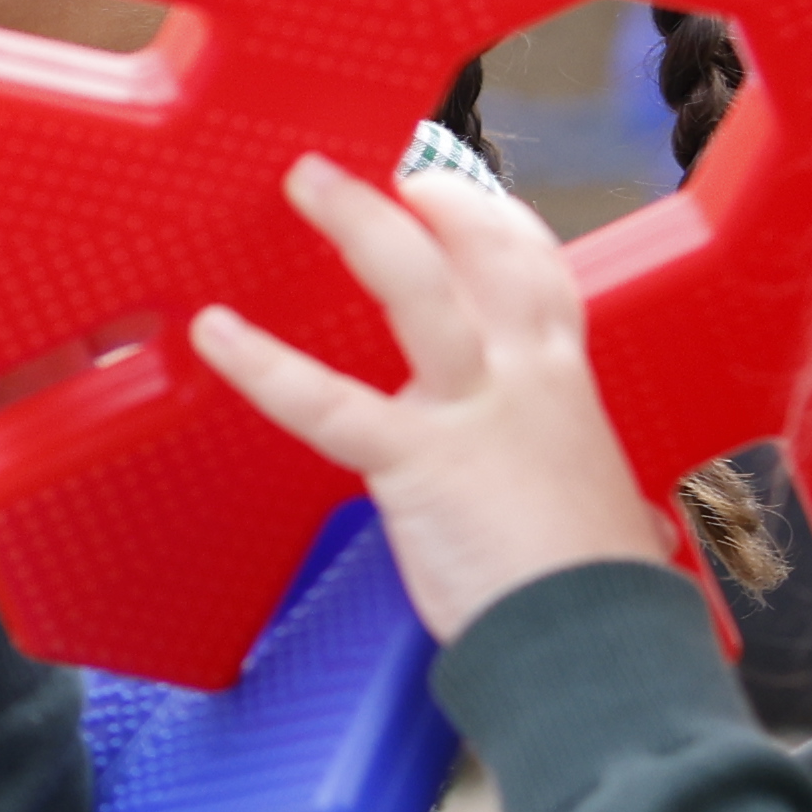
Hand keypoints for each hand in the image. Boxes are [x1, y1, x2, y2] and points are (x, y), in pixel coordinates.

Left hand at [179, 153, 681, 635]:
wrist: (595, 645)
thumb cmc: (589, 595)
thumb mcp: (590, 507)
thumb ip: (557, 478)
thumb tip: (574, 497)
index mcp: (561, 387)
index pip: (540, 276)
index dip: (497, 222)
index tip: (453, 186)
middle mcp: (526, 379)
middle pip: (487, 257)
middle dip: (439, 198)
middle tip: (386, 166)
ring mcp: (472, 413)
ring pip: (418, 291)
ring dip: (361, 225)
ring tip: (309, 181)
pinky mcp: (417, 463)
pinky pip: (327, 402)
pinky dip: (264, 364)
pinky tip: (216, 333)